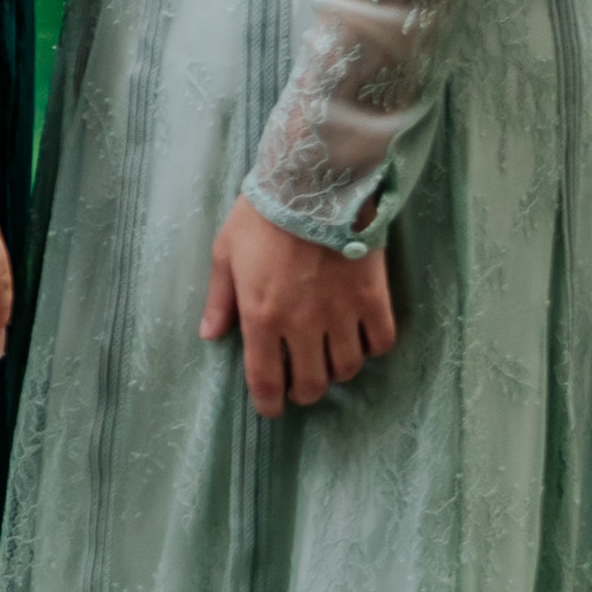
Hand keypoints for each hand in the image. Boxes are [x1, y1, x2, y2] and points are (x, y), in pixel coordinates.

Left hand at [199, 196, 394, 417]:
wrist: (312, 183)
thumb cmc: (261, 216)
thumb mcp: (225, 254)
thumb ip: (220, 300)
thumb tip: (210, 335)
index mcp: (262, 316)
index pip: (266, 380)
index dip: (269, 403)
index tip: (271, 409)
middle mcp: (303, 323)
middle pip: (311, 383)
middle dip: (304, 392)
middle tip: (300, 385)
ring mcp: (341, 313)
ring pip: (347, 368)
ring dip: (336, 371)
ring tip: (328, 361)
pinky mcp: (373, 298)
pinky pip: (381, 342)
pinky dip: (372, 348)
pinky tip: (361, 339)